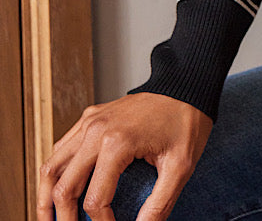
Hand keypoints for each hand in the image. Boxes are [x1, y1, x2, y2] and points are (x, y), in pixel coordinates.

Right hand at [37, 93, 211, 220]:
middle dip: (65, 219)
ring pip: (51, 166)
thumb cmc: (186, 121)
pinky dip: (55, 173)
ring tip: (51, 220)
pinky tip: (61, 188)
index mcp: (117, 143)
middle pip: (63, 187)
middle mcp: (96, 130)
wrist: (186, 83)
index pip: (95, 200)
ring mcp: (90, 121)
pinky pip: (61, 148)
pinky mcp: (90, 116)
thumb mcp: (180, 166)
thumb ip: (159, 204)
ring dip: (47, 198)